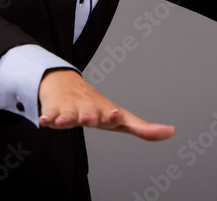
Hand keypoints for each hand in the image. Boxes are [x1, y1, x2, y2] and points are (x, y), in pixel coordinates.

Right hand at [37, 69, 174, 140]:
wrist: (64, 84)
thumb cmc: (96, 106)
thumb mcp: (119, 118)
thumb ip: (143, 128)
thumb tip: (171, 132)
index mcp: (105, 112)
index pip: (112, 115)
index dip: (114, 116)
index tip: (116, 114)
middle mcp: (89, 109)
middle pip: (90, 114)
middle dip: (90, 116)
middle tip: (91, 118)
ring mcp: (71, 109)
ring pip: (69, 114)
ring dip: (68, 117)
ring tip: (65, 121)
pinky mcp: (55, 111)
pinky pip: (50, 115)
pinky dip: (47, 117)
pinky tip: (44, 120)